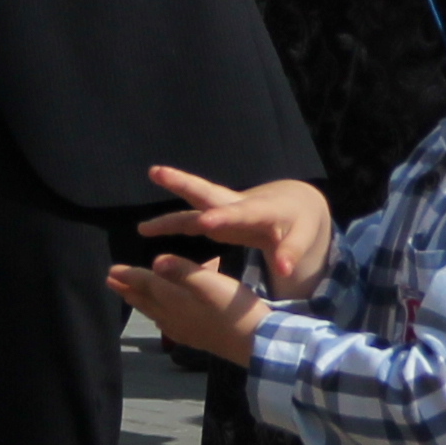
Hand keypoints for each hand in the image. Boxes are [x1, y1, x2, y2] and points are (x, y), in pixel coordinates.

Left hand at [107, 252, 266, 362]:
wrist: (253, 343)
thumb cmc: (233, 308)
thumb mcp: (210, 283)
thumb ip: (182, 271)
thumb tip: (155, 261)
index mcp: (175, 299)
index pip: (146, 284)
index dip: (129, 276)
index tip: (111, 271)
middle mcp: (174, 316)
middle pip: (146, 300)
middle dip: (128, 289)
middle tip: (110, 281)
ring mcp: (184, 329)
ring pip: (154, 313)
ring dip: (139, 302)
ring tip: (130, 295)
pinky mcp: (195, 337)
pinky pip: (167, 324)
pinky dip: (157, 316)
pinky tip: (162, 318)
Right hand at [138, 165, 335, 297]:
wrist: (295, 204)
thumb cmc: (299, 223)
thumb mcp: (303, 238)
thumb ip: (291, 252)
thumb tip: (283, 272)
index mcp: (263, 210)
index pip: (242, 213)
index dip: (224, 218)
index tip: (206, 224)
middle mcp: (239, 203)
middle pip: (209, 193)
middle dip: (184, 184)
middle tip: (158, 172)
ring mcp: (225, 208)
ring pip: (194, 203)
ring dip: (169, 202)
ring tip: (143, 201)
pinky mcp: (216, 216)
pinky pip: (190, 217)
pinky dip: (172, 222)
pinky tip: (147, 227)